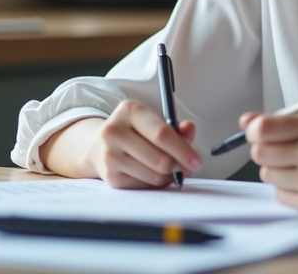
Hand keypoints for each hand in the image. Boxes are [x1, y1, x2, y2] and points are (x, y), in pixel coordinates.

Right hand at [83, 100, 201, 188]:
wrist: (100, 145)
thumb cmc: (135, 132)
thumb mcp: (154, 122)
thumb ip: (176, 127)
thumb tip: (189, 129)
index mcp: (129, 110)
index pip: (161, 134)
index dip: (183, 150)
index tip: (197, 161)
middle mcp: (114, 131)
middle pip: (160, 159)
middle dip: (178, 166)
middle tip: (186, 167)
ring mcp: (109, 155)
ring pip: (154, 175)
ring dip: (168, 176)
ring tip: (169, 169)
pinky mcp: (110, 176)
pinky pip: (144, 186)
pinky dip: (155, 183)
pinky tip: (154, 174)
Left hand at [241, 110, 297, 210]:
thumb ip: (280, 121)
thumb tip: (244, 122)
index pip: (262, 129)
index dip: (254, 130)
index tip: (260, 132)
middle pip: (259, 153)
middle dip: (264, 150)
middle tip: (282, 150)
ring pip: (266, 174)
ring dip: (276, 170)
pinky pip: (278, 195)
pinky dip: (286, 188)